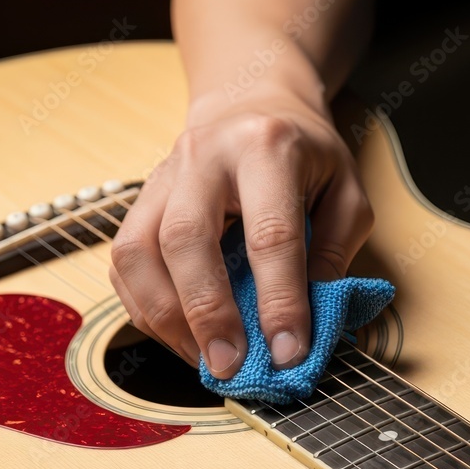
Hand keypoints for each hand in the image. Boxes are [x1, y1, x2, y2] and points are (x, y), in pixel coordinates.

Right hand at [109, 91, 372, 376]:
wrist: (250, 101)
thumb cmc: (305, 154)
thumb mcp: (346, 190)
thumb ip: (336, 251)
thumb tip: (312, 319)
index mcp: (266, 148)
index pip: (270, 235)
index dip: (280, 301)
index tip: (290, 353)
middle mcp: (204, 157)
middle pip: (185, 239)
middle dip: (207, 313)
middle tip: (229, 367)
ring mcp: (161, 177)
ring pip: (138, 252)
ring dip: (167, 318)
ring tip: (204, 361)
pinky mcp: (138, 201)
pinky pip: (123, 263)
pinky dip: (145, 310)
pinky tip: (179, 338)